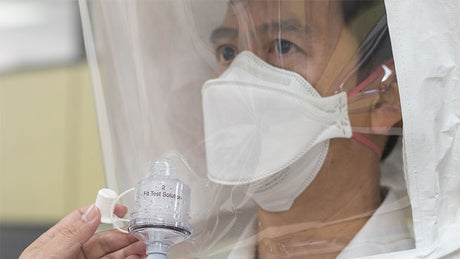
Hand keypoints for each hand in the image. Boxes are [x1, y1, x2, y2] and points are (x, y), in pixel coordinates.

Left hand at [20, 204, 145, 258]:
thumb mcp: (48, 256)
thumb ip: (71, 234)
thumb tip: (92, 212)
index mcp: (56, 244)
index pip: (82, 220)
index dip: (103, 211)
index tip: (120, 210)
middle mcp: (72, 256)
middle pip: (104, 239)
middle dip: (123, 234)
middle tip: (139, 233)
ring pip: (112, 255)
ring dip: (129, 249)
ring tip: (142, 247)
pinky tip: (134, 258)